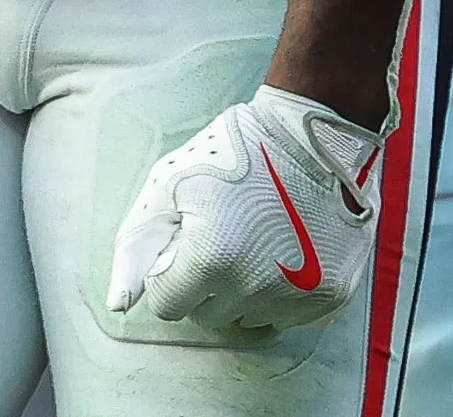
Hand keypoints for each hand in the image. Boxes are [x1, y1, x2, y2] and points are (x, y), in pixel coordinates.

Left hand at [105, 86, 381, 331]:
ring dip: (242, 290)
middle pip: (208, 315)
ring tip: (254, 241)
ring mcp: (299, 295)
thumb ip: (138, 245)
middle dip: (205, 283)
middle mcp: (256, 287)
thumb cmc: (236, 152)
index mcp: (212, 259)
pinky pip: (288, 317)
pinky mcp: (332, 295)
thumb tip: (120, 303)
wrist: (312, 133)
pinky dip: (280, 293)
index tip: (186, 244)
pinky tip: (283, 252)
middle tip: (222, 237)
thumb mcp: (171, 183)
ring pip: (247, 319)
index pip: (169, 305)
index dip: (171, 273)